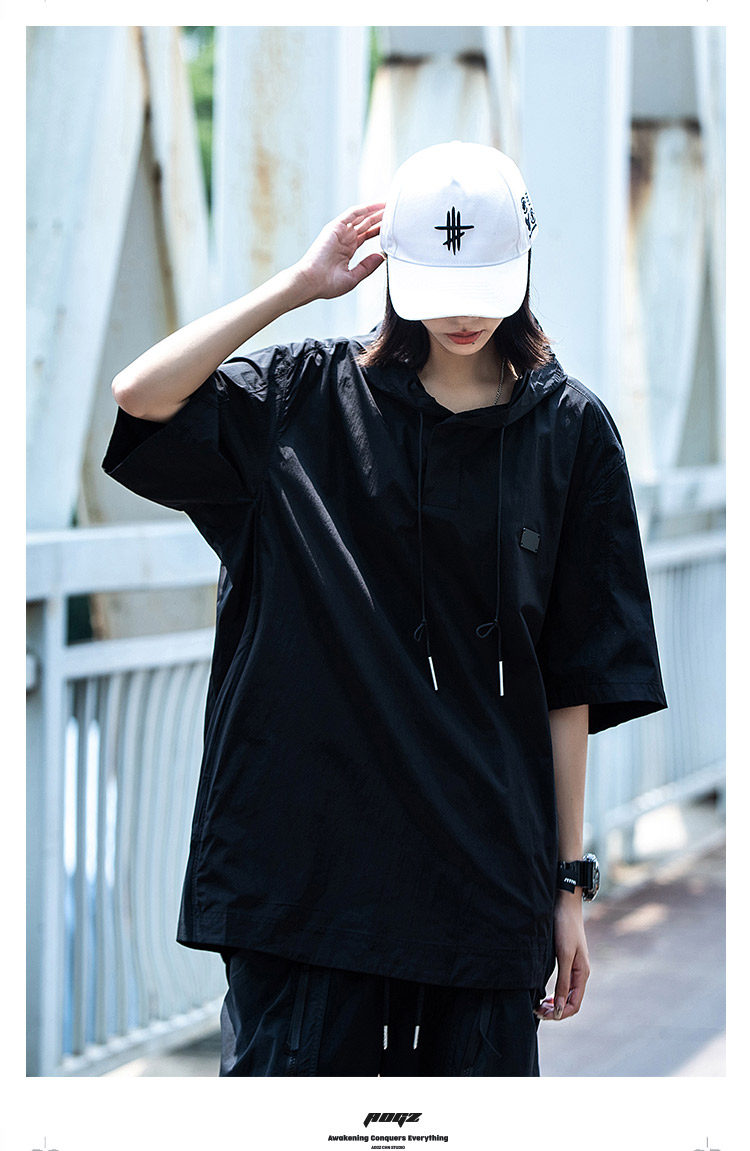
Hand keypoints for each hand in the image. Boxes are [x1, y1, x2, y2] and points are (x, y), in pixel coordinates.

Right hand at [293, 203, 385, 301]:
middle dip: (380, 217)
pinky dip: (365, 209)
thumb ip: (367, 266)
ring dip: (376, 210)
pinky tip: (378, 206)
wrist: (311, 282)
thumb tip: (382, 256)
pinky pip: (352, 214)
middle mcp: (344, 238)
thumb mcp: (353, 277)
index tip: (393, 226)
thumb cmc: (327, 284)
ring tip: (390, 205)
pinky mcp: (335, 227)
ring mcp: (339, 232)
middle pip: (366, 224)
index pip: (367, 235)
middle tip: (395, 211)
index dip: (379, 229)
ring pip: (361, 217)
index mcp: (348, 250)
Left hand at [535, 893, 590, 1021]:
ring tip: (539, 1005)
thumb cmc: (565, 927)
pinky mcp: (566, 959)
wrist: (565, 903)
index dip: (560, 1014)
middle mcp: (580, 973)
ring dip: (554, 1003)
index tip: (542, 1014)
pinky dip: (554, 993)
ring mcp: (574, 966)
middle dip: (555, 1010)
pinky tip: (544, 993)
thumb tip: (560, 1009)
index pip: (574, 1005)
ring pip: (567, 994)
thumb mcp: (564, 955)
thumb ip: (563, 982)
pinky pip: (563, 984)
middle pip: (571, 1002)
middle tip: (537, 1011)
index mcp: (582, 974)